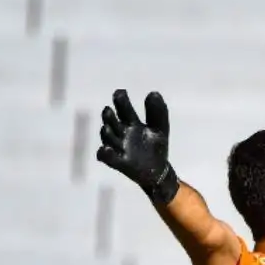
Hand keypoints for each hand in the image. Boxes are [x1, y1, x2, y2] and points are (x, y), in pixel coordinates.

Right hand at [97, 88, 179, 205]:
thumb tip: (153, 92)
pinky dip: (105, 154)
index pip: (123, 108)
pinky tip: (106, 149)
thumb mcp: (160, 128)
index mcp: (131, 122)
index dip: (120, 99)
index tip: (120, 93)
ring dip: (106, 132)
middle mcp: (122, 133)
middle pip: (111, 121)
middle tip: (109, 110)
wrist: (159, 171)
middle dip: (109, 116)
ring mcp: (119, 147)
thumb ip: (158, 112)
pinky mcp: (119, 163)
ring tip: (108, 128)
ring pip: (107, 137)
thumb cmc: (156, 148)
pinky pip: (107, 158)